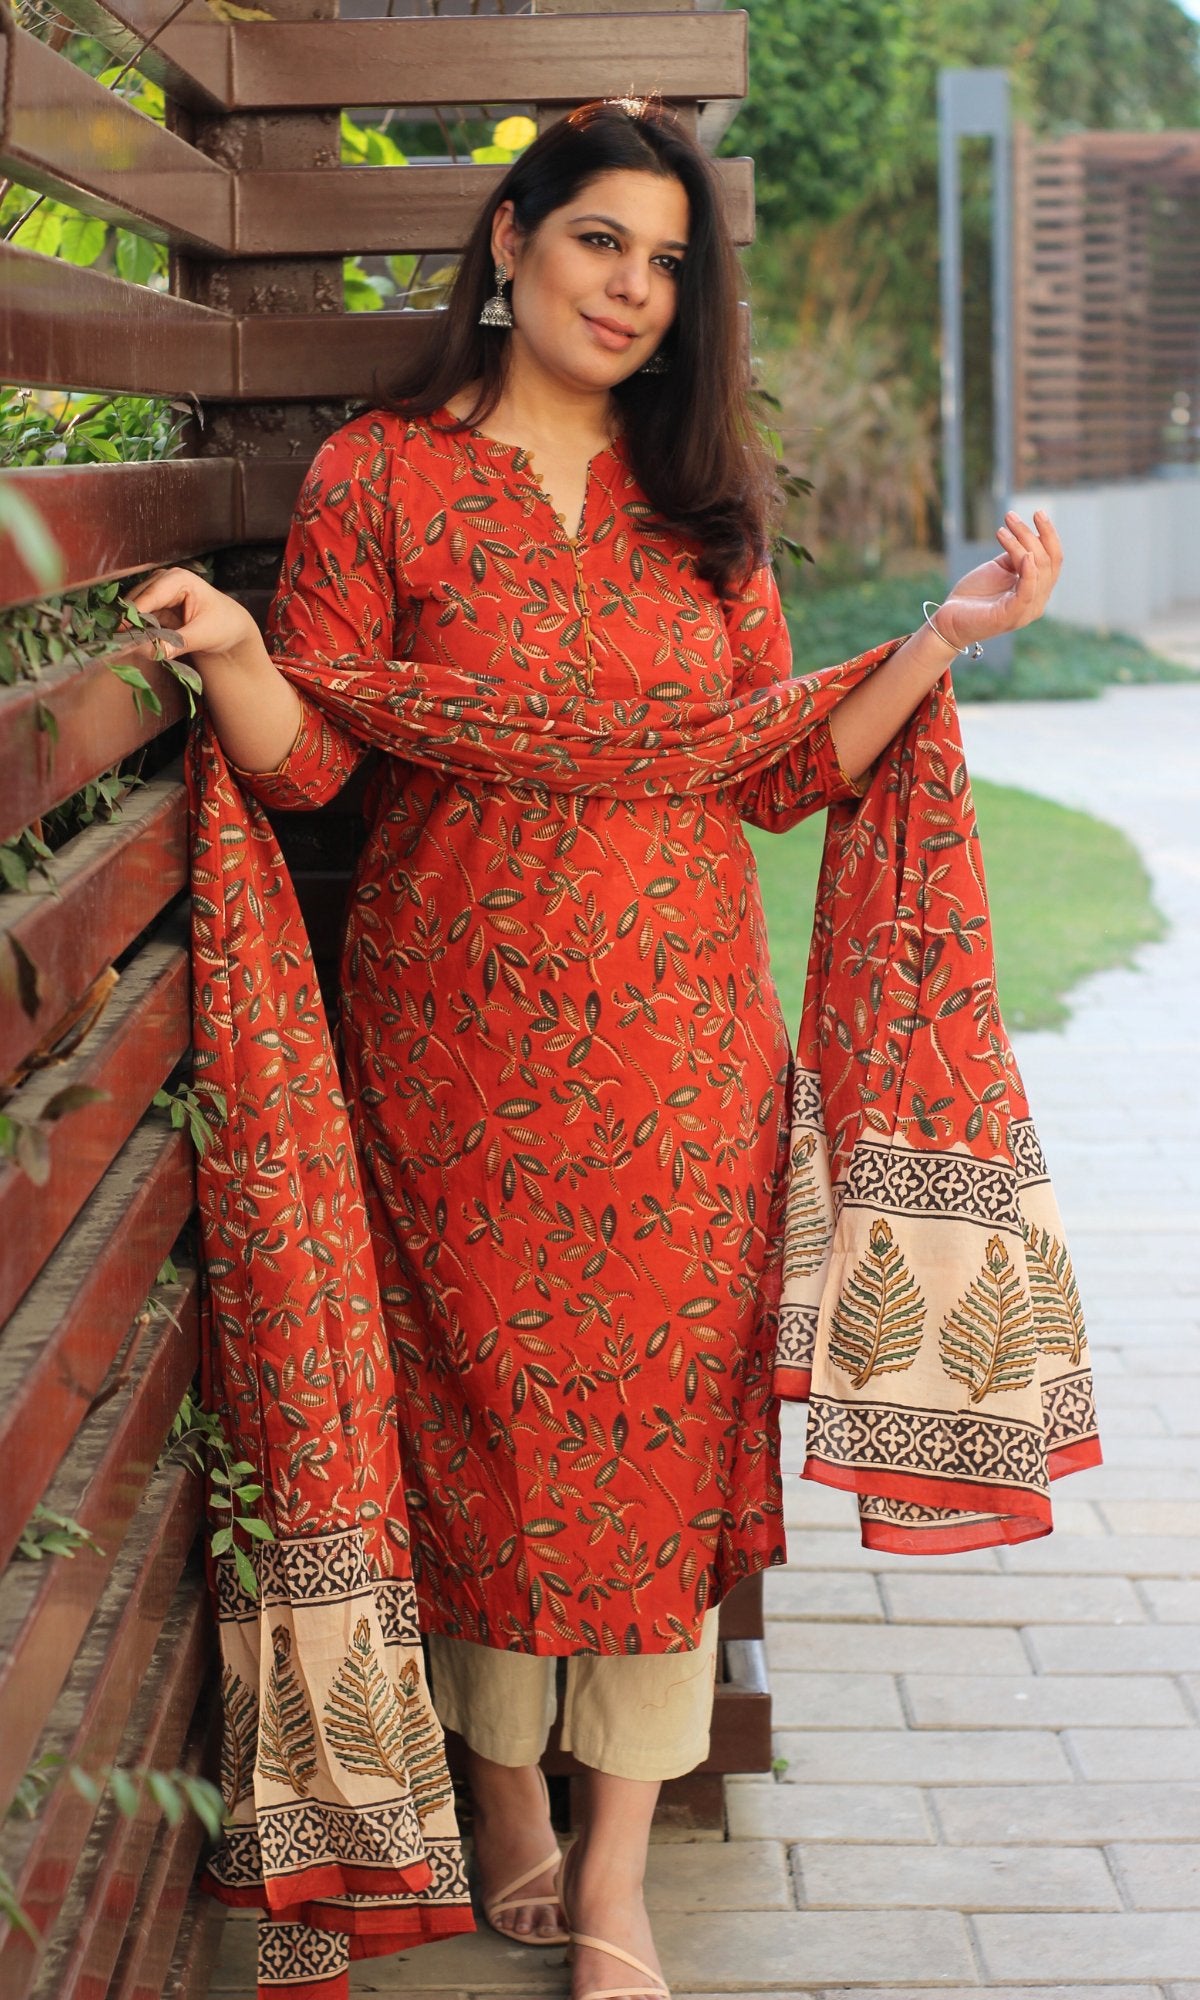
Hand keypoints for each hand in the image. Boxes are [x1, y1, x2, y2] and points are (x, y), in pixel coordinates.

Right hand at [120, 567, 259, 671]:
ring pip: (134, 610)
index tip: (118, 631)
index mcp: (178, 579)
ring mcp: (157, 591)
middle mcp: (163, 580)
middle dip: (128, 621)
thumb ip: (176, 643)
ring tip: (125, 646)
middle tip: (120, 644)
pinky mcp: (154, 606)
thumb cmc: (223, 626)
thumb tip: (150, 652)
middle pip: (136, 600)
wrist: (231, 628)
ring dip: (130, 627)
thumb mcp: (203, 635)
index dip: (132, 614)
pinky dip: (135, 631)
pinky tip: (132, 644)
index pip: (150, 596)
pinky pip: (138, 619)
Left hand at [932, 510, 1062, 652]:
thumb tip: (1026, 537)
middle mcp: (1037, 602)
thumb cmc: (974, 595)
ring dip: (1022, 544)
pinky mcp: (1011, 617)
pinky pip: (1027, 592)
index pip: (1053, 559)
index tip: (1037, 513)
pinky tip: (1024, 555)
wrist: (950, 619)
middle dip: (1031, 535)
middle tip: (1010, 516)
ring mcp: (1026, 611)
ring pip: (1038, 570)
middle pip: (1048, 562)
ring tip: (1002, 530)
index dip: (1049, 535)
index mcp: (1037, 590)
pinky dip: (1029, 572)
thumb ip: (1016, 556)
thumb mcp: (999, 569)